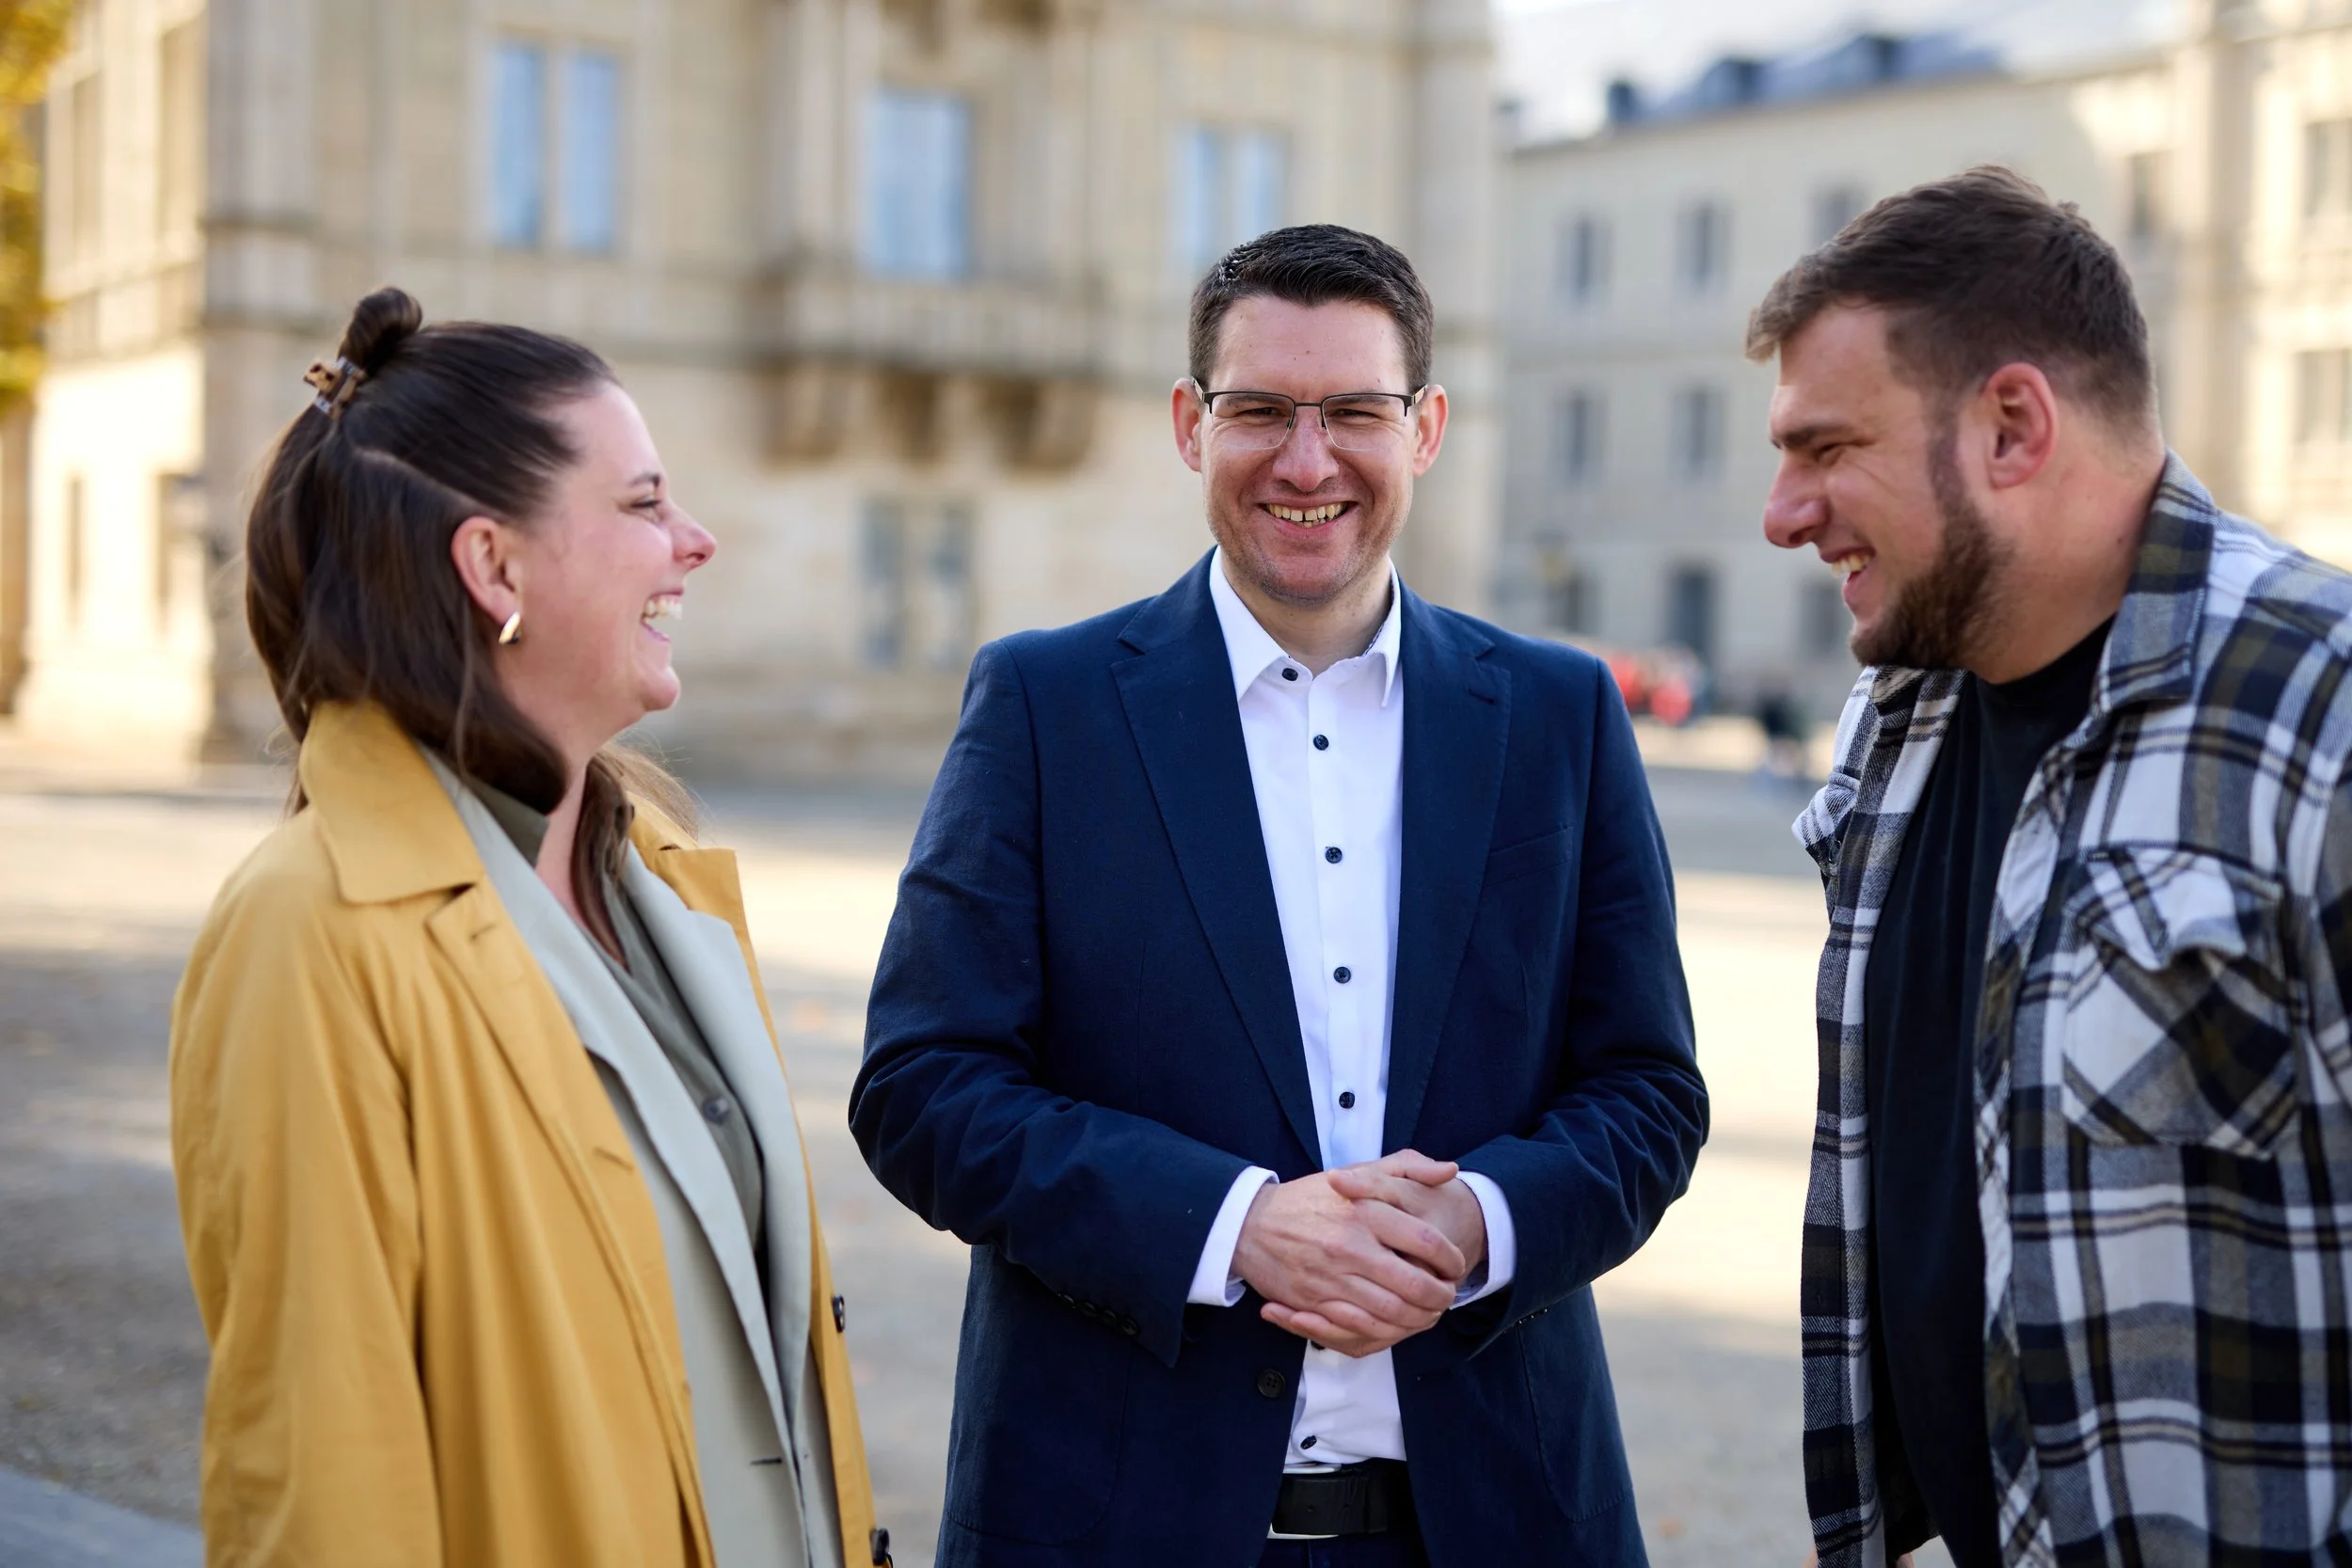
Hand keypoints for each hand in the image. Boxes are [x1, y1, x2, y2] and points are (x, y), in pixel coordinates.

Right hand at [1234, 1156, 1467, 1358]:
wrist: (1251, 1224)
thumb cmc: (1311, 1197)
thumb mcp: (1359, 1170)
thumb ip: (1407, 1166)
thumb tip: (1450, 1170)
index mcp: (1365, 1212)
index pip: (1426, 1242)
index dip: (1451, 1259)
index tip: (1456, 1264)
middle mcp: (1350, 1246)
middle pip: (1415, 1286)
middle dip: (1441, 1297)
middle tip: (1447, 1295)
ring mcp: (1331, 1278)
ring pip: (1393, 1313)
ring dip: (1419, 1319)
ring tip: (1428, 1312)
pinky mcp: (1315, 1303)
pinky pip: (1361, 1329)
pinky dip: (1387, 1331)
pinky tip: (1397, 1323)